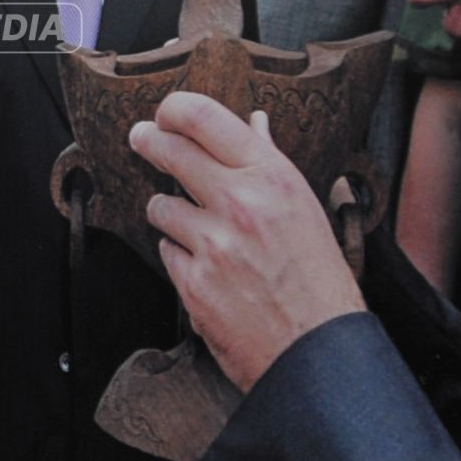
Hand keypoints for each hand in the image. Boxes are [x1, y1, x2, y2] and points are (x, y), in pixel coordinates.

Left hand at [129, 92, 364, 391]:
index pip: (205, 117)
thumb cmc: (318, 279)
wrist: (319, 352)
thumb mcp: (305, 209)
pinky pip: (166, 251)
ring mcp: (213, 243)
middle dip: (148, 140)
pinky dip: (180, 258)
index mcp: (273, 178)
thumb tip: (254, 122)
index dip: (174, 108)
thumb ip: (270, 163)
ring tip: (200, 232)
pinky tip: (208, 271)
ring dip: (171, 215)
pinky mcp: (192, 282)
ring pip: (160, 206)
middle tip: (142, 138)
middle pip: (169, 149)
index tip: (165, 113)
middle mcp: (241, 203)